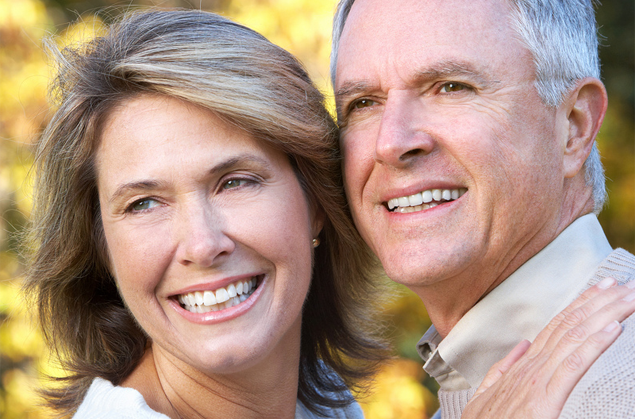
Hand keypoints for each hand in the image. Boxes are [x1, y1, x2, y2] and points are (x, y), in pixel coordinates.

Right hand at [461, 277, 634, 418]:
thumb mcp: (487, 393)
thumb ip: (504, 368)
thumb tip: (523, 345)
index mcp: (524, 365)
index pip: (557, 326)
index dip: (581, 304)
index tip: (602, 287)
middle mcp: (532, 366)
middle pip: (570, 326)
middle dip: (600, 303)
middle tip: (625, 283)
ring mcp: (538, 380)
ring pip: (575, 339)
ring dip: (605, 315)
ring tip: (629, 298)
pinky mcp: (545, 400)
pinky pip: (574, 366)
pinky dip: (595, 345)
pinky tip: (614, 329)